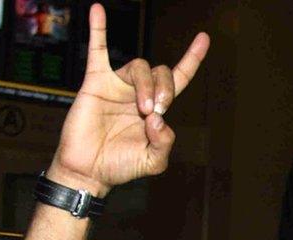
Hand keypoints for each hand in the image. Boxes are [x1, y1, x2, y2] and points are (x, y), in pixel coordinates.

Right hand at [46, 3, 209, 195]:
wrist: (89, 170)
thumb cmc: (120, 165)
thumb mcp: (153, 161)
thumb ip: (165, 142)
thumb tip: (157, 118)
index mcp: (156, 109)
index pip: (179, 78)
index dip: (192, 59)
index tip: (203, 38)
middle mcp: (139, 92)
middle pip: (162, 72)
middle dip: (164, 89)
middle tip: (155, 112)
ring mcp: (118, 86)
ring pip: (140, 66)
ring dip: (146, 85)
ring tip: (142, 108)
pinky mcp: (96, 83)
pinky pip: (97, 50)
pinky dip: (98, 29)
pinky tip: (98, 10)